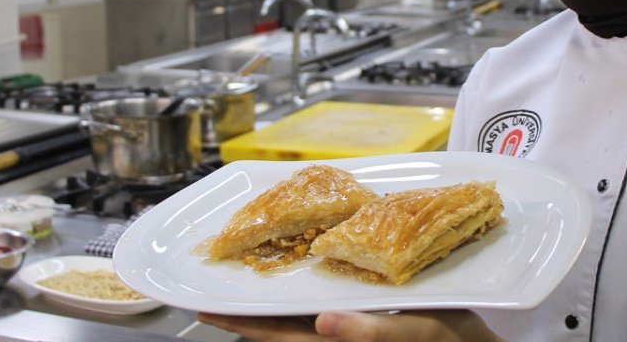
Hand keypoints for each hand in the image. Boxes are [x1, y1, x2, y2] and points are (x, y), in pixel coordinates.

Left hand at [196, 309, 501, 341]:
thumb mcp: (419, 333)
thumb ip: (372, 331)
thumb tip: (322, 322)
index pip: (281, 338)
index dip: (243, 325)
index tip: (206, 309)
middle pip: (282, 333)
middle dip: (248, 317)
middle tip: (213, 296)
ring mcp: (352, 337)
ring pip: (299, 327)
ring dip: (271, 312)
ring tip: (245, 291)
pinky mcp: (368, 328)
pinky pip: (325, 319)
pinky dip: (301, 307)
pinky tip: (299, 290)